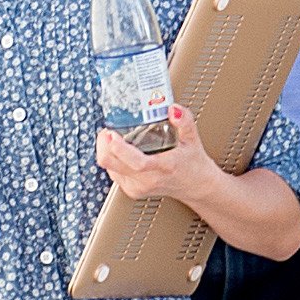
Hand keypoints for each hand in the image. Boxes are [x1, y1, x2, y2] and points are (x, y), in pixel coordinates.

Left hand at [92, 103, 236, 213]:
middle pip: (112, 165)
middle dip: (104, 145)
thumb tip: (173, 109)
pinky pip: (112, 173)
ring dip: (106, 151)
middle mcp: (147, 180)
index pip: (136, 162)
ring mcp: (137, 187)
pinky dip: (112, 160)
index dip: (119, 148)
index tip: (112, 134)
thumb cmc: (193, 165)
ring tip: (113, 138)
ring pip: (108, 168)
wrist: (196, 186)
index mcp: (162, 168)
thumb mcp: (193, 140)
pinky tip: (119, 151)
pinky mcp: (132, 191)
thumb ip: (184, 122)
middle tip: (108, 131)